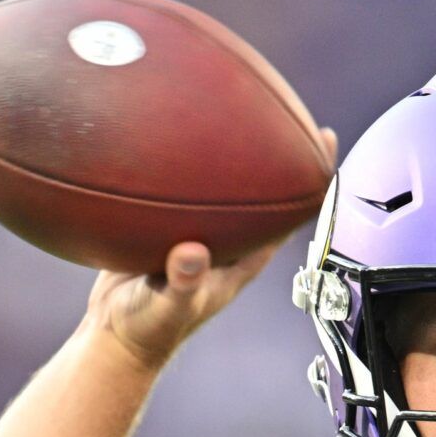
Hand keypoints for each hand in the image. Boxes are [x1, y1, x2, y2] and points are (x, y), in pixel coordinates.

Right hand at [86, 127, 338, 371]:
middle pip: (262, 188)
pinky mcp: (164, 225)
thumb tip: (193, 252)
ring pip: (222, 182)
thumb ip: (181, 282)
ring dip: (228, 147)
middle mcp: (225, 240)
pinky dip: (177, 157)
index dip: (311, 178)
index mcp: (241, 259)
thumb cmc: (147, 330)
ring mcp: (197, 231)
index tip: (324, 138)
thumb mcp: (165, 308)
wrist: (112, 337)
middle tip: (289, 103)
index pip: (288, 214)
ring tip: (232, 99)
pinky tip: (162, 123)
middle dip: (278, 149)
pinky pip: (178, 183)